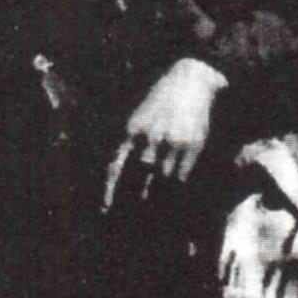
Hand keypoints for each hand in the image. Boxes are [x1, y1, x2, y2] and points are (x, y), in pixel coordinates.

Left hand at [105, 58, 227, 209]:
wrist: (190, 81)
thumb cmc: (157, 98)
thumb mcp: (133, 114)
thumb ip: (121, 140)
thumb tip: (110, 169)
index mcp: (130, 129)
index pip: (115, 166)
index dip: (109, 191)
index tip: (104, 210)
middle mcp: (149, 137)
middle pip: (138, 178)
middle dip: (133, 199)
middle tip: (129, 216)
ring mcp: (172, 143)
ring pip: (161, 181)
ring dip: (155, 198)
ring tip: (150, 214)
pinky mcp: (192, 146)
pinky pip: (181, 177)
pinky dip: (175, 190)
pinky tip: (171, 197)